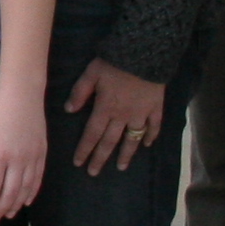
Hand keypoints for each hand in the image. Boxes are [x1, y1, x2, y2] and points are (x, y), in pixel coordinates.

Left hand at [0, 83, 46, 221]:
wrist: (23, 94)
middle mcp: (17, 160)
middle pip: (9, 193)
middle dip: (0, 209)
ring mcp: (32, 157)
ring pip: (25, 189)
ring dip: (15, 205)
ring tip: (7, 214)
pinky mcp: (42, 154)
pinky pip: (37, 179)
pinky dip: (31, 193)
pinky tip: (25, 201)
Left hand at [65, 60, 169, 177]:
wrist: (145, 52)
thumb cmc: (114, 61)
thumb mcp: (91, 73)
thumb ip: (80, 92)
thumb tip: (69, 110)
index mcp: (105, 108)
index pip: (92, 134)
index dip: (85, 149)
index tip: (79, 163)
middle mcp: (122, 115)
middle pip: (110, 141)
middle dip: (100, 158)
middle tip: (94, 173)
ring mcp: (141, 113)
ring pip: (132, 139)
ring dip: (126, 154)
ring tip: (121, 167)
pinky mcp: (156, 107)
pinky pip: (154, 126)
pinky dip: (151, 136)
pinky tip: (147, 145)